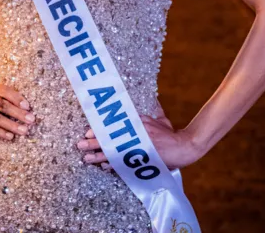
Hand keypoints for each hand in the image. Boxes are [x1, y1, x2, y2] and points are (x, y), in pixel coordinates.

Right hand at [0, 81, 35, 140]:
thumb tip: (23, 108)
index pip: (5, 90)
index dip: (17, 98)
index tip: (29, 107)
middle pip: (3, 104)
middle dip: (19, 113)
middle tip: (31, 120)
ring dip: (12, 125)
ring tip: (24, 131)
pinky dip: (0, 132)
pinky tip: (9, 136)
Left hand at [76, 101, 201, 170]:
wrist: (184, 148)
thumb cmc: (171, 133)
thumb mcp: (160, 118)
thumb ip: (152, 109)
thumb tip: (150, 96)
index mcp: (138, 121)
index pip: (114, 124)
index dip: (99, 128)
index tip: (87, 132)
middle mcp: (136, 133)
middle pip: (111, 137)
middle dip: (94, 142)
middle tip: (80, 144)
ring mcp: (138, 148)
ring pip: (114, 152)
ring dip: (98, 156)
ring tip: (86, 158)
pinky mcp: (142, 160)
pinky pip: (124, 164)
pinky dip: (112, 166)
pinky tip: (103, 167)